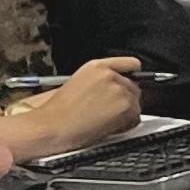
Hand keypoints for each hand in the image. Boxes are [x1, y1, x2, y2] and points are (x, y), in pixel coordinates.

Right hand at [1, 57, 143, 160]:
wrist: (53, 125)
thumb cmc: (60, 110)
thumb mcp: (78, 82)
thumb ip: (101, 80)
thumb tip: (117, 87)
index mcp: (97, 66)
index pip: (130, 63)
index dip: (133, 74)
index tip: (134, 80)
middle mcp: (111, 75)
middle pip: (134, 87)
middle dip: (125, 100)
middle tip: (106, 111)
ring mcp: (120, 90)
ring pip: (135, 103)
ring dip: (125, 113)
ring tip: (103, 119)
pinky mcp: (127, 106)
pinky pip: (135, 117)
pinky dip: (126, 124)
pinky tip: (107, 126)